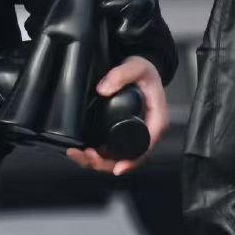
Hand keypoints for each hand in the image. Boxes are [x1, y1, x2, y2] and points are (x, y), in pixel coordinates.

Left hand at [65, 57, 167, 176]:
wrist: (140, 69)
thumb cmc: (145, 72)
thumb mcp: (137, 67)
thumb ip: (121, 75)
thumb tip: (103, 89)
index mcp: (156, 120)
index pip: (147, 147)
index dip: (132, 161)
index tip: (117, 167)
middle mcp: (146, 132)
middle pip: (130, 158)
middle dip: (107, 163)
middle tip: (87, 156)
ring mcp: (133, 134)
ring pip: (118, 157)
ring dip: (97, 162)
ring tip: (78, 154)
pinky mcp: (122, 133)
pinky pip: (111, 150)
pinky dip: (96, 155)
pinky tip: (82, 151)